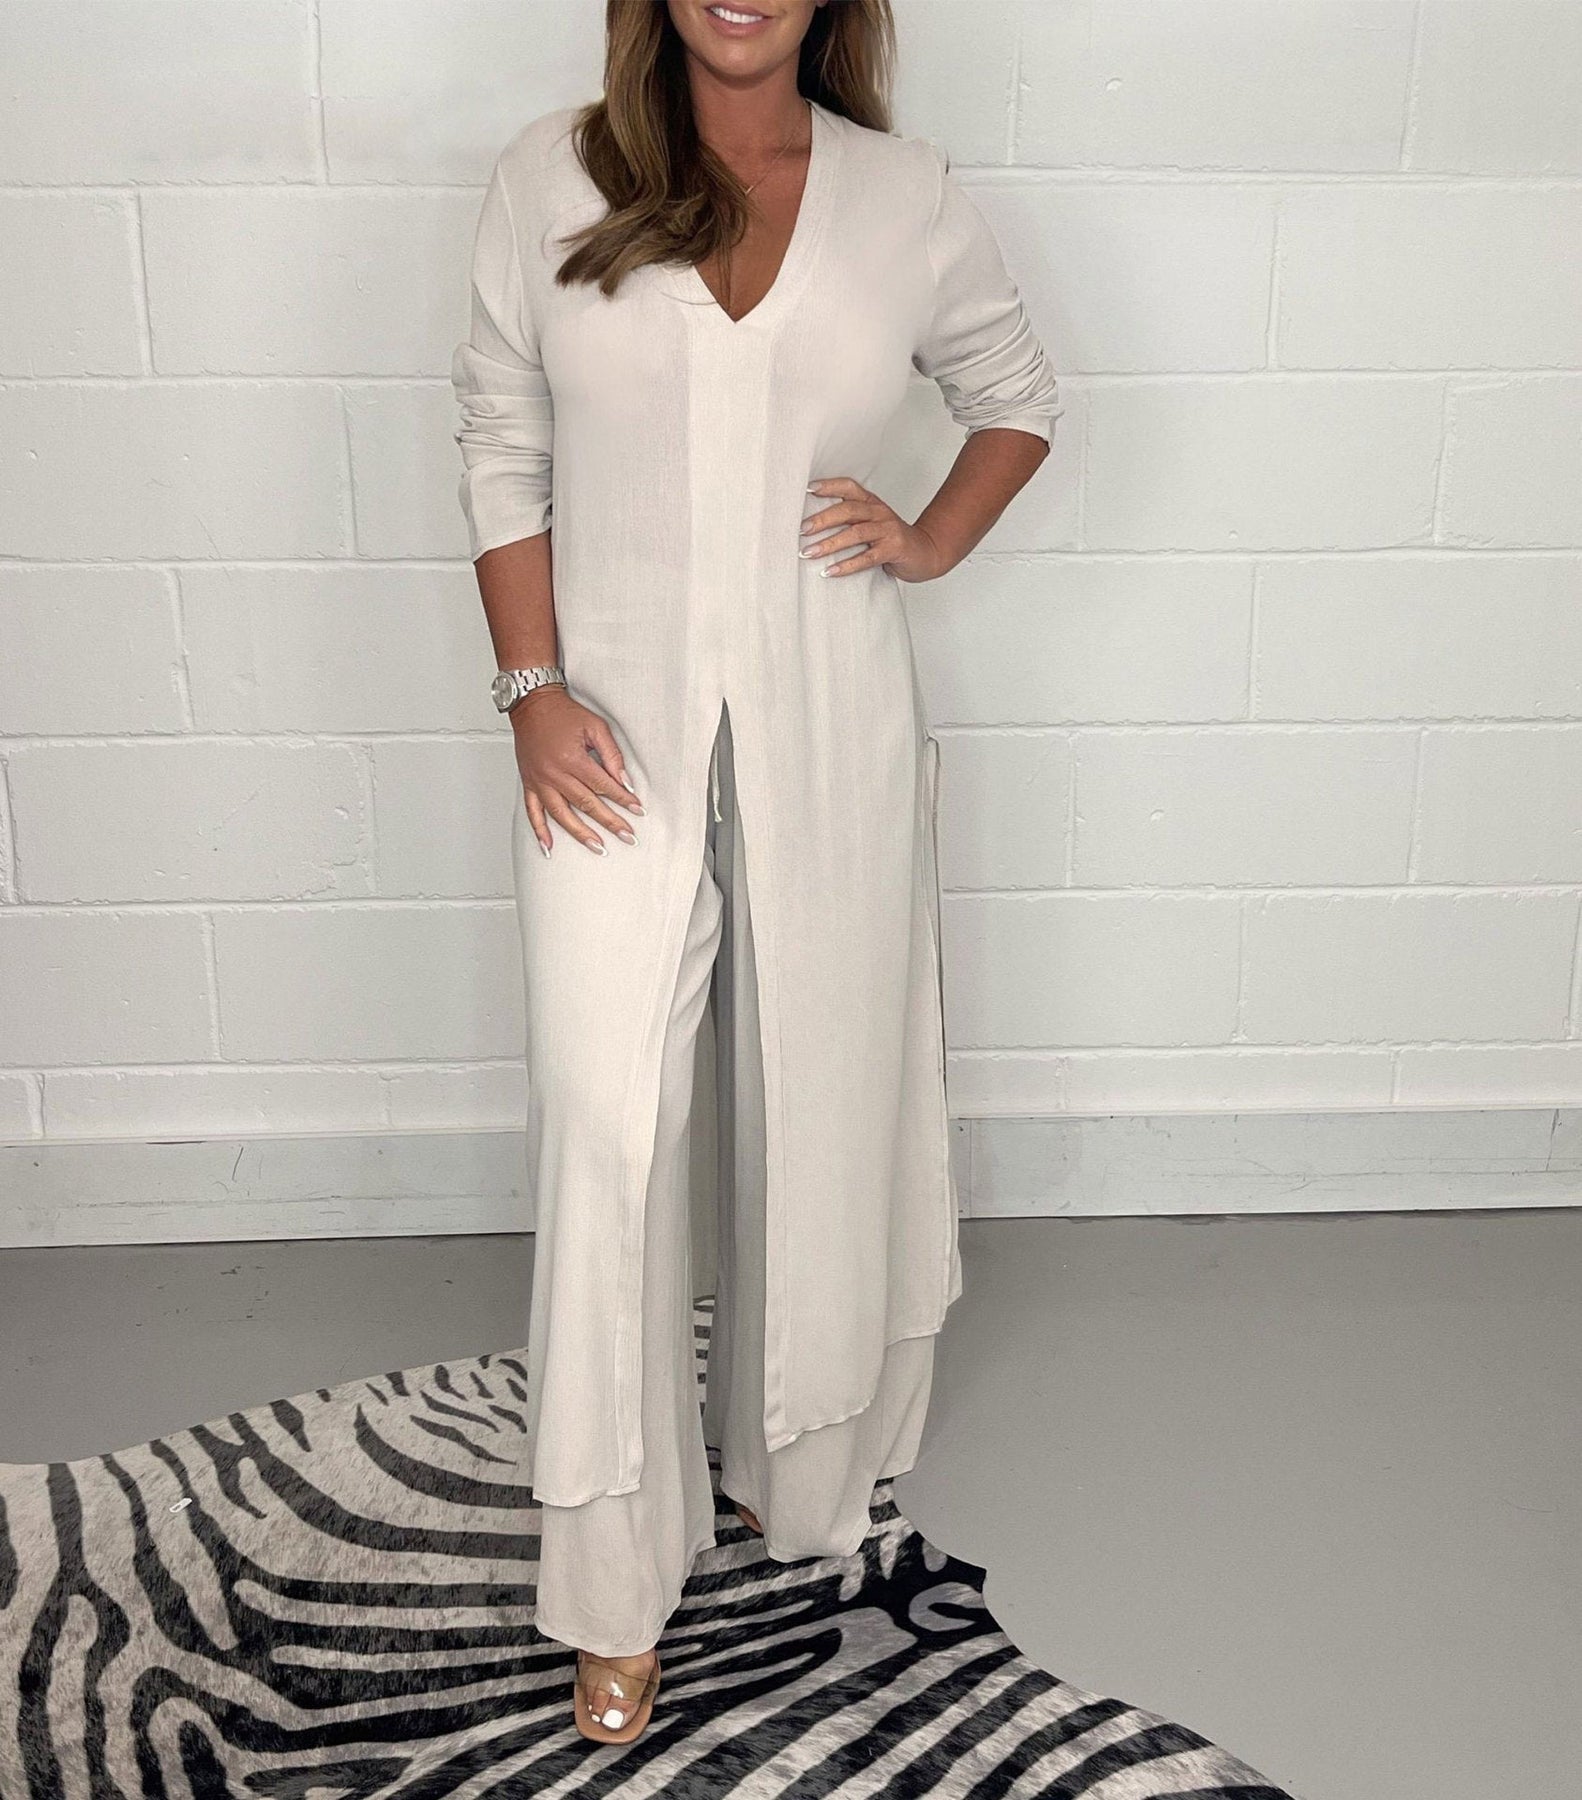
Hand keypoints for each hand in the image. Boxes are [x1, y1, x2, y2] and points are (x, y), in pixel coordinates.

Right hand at [511, 685, 643, 856]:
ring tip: (597, 847)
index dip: (623, 799)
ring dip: (580, 834)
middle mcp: (554, 773)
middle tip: (627, 836)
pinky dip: (540, 831)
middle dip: (609, 822)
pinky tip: (549, 846)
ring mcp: (540, 781)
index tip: (637, 810)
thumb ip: (612, 755)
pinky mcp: (529, 783)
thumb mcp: (595, 727)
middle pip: (586, 805)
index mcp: (572, 759)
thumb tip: (624, 780)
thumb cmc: (562, 713)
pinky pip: (532, 812)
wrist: (533, 705)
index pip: (603, 786)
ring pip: (561, 815)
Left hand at [800, 477, 948, 583]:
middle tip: (801, 530)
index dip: (829, 486)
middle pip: (848, 510)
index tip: (808, 489)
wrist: (926, 552)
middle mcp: (879, 512)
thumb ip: (849, 520)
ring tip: (808, 553)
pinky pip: (867, 558)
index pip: (849, 487)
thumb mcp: (871, 523)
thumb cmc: (891, 539)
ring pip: (855, 534)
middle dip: (822, 520)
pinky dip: (847, 565)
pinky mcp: (893, 550)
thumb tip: (812, 525)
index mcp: (871, 503)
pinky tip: (830, 571)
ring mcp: (887, 530)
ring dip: (829, 544)